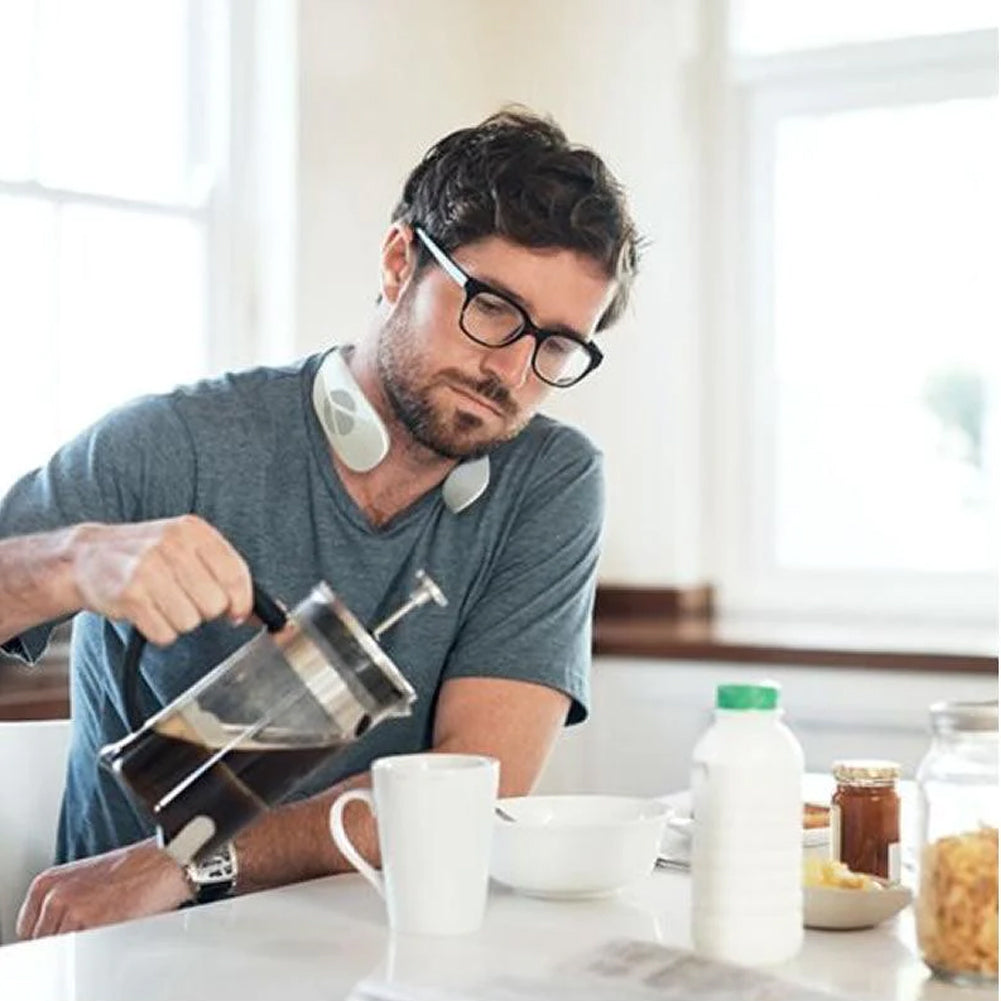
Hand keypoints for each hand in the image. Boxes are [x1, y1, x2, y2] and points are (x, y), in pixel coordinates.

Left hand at [16, 840, 191, 938]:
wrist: (165, 861)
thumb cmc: (134, 868)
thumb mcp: (86, 880)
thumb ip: (62, 904)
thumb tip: (54, 931)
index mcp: (47, 882)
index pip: (29, 930)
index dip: (51, 935)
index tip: (66, 933)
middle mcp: (54, 895)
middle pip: (44, 942)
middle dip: (66, 940)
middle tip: (93, 927)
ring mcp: (70, 910)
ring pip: (63, 948)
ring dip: (82, 945)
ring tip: (108, 923)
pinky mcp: (91, 924)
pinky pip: (83, 951)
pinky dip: (97, 947)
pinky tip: (114, 928)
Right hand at [70, 515, 252, 644]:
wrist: (87, 555)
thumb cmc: (147, 555)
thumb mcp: (187, 548)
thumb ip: (224, 574)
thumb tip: (260, 613)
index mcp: (193, 530)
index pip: (235, 573)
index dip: (242, 602)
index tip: (237, 614)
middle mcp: (172, 545)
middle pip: (215, 604)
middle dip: (205, 611)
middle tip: (185, 600)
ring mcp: (148, 569)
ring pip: (190, 622)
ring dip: (179, 622)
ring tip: (162, 603)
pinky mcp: (129, 595)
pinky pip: (165, 634)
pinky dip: (160, 632)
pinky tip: (148, 613)